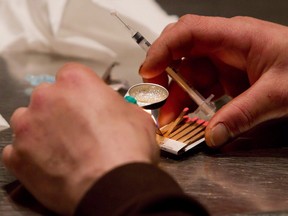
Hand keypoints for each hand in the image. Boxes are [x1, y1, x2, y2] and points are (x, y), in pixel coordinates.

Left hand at [2, 63, 158, 214]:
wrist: (115, 186)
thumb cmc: (127, 150)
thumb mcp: (136, 115)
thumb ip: (116, 105)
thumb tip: (113, 111)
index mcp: (76, 82)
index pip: (71, 75)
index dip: (81, 91)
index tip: (86, 103)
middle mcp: (46, 98)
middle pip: (47, 97)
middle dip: (60, 109)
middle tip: (77, 128)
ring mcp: (27, 127)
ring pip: (28, 120)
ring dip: (41, 129)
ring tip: (63, 148)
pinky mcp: (17, 156)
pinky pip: (19, 149)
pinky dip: (32, 155)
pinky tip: (52, 163)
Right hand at [140, 15, 287, 147]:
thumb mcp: (279, 93)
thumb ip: (243, 114)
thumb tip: (212, 135)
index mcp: (236, 36)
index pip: (188, 32)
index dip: (163, 49)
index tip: (148, 71)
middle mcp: (225, 46)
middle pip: (182, 53)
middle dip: (164, 75)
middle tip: (155, 98)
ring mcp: (225, 62)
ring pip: (189, 74)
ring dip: (176, 96)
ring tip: (170, 118)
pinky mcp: (227, 76)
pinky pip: (201, 86)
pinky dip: (191, 100)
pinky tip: (187, 113)